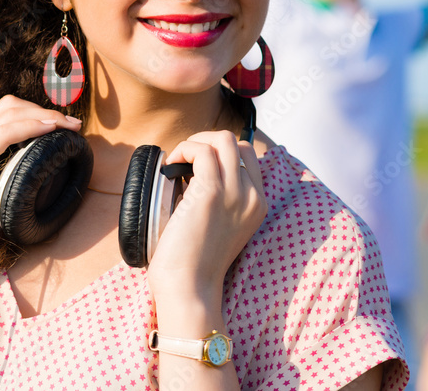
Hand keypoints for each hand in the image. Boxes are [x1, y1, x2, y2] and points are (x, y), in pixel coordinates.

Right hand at [0, 95, 81, 274]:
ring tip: (68, 126)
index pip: (3, 112)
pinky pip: (3, 133)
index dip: (36, 111)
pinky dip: (30, 127)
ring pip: (8, 114)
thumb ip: (9, 172)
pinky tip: (49, 130)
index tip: (64, 124)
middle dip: (44, 109)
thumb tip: (43, 162)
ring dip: (44, 116)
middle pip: (7, 107)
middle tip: (73, 124)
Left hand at [147, 131, 266, 297]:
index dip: (219, 152)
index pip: (248, 156)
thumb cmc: (193, 263)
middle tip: (184, 161)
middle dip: (206, 141)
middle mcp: (252, 196)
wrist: (189, 289)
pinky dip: (182, 151)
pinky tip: (170, 168)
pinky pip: (200, 151)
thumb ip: (218, 200)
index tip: (195, 167)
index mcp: (257, 205)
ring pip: (223, 139)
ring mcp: (235, 193)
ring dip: (194, 143)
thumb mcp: (218, 226)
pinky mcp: (212, 192)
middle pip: (238, 142)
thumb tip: (190, 172)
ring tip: (177, 162)